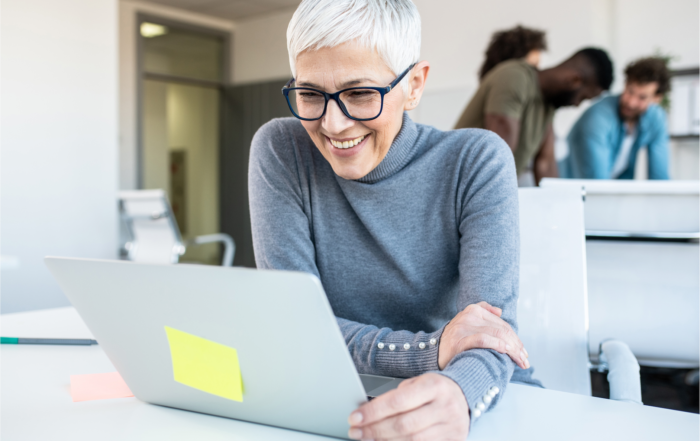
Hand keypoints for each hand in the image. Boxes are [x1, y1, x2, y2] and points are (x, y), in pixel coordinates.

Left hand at [348, 373, 468, 440]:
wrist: (466, 396)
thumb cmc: (435, 389)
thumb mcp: (418, 383)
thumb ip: (397, 396)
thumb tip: (368, 412)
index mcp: (434, 386)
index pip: (398, 401)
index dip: (373, 411)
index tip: (354, 417)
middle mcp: (445, 407)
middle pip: (403, 424)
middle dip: (375, 430)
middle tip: (355, 431)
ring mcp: (451, 427)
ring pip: (412, 440)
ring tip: (367, 438)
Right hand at [439, 301, 528, 369]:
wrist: (432, 353)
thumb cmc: (453, 342)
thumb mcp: (466, 322)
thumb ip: (482, 312)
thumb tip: (500, 311)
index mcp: (473, 310)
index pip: (502, 324)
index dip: (515, 338)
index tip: (523, 351)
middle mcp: (469, 316)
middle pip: (503, 330)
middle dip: (517, 346)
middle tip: (525, 360)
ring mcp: (463, 328)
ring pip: (498, 334)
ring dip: (513, 350)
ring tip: (520, 362)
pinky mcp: (460, 340)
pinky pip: (484, 340)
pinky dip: (498, 345)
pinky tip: (506, 353)